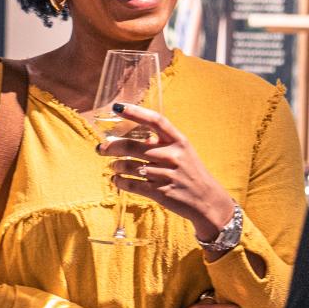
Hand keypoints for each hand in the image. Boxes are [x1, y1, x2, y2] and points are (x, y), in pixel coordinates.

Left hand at [101, 103, 237, 241]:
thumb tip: (135, 138)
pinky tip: (117, 180)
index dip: (135, 112)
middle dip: (111, 147)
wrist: (207, 200)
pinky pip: (132, 185)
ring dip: (116, 166)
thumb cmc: (191, 172)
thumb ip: (161, 143)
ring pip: (129, 167)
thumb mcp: (183, 152)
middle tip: (100, 148)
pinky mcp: (161, 193)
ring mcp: (166, 175)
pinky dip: (120, 182)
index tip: (117, 107)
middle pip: (133, 147)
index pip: (155, 121)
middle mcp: (173, 155)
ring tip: (113, 166)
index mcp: (179, 141)